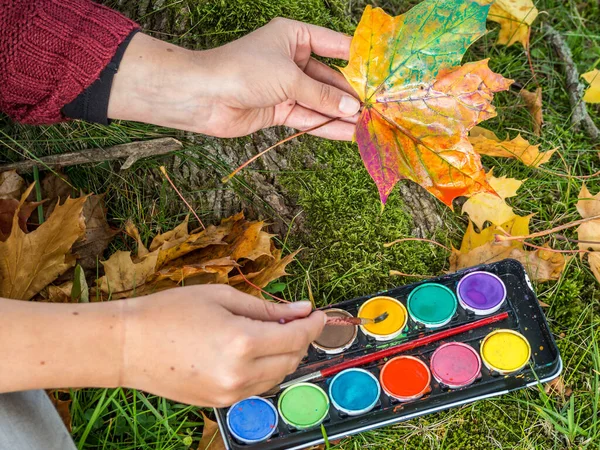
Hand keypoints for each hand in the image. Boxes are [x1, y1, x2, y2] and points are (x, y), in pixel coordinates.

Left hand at [107, 19, 359, 139]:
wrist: (203, 96)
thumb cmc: (244, 70)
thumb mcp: (290, 78)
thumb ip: (323, 94)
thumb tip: (353, 108)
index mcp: (294, 36)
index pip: (334, 45)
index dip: (358, 58)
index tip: (382, 71)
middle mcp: (291, 60)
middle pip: (329, 77)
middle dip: (350, 93)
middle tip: (377, 107)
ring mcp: (285, 86)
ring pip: (320, 100)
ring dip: (340, 113)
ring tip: (368, 124)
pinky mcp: (278, 109)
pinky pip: (307, 117)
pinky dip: (325, 125)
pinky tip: (347, 132)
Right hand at [122, 285, 325, 406]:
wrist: (126, 346)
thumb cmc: (169, 312)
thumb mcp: (221, 297)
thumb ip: (266, 307)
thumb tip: (301, 309)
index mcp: (243, 343)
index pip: (296, 337)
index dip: (313, 324)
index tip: (318, 313)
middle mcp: (241, 374)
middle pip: (291, 359)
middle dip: (301, 338)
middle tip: (295, 318)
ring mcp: (230, 393)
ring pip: (277, 376)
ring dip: (285, 355)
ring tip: (273, 332)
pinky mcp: (219, 403)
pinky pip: (257, 387)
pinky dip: (266, 369)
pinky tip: (254, 351)